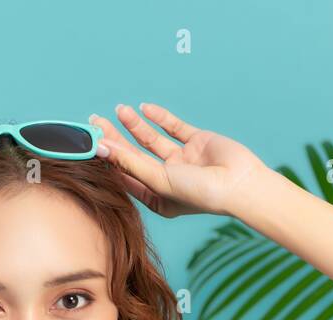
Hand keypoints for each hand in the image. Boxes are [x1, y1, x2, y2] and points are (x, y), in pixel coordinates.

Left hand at [88, 103, 271, 218]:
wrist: (240, 184)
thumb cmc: (199, 193)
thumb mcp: (158, 180)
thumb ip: (129, 162)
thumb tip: (101, 147)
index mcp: (157, 197)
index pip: (125, 176)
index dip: (108, 159)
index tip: (91, 142)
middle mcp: (167, 179)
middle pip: (134, 156)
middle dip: (116, 138)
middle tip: (96, 121)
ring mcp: (182, 160)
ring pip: (152, 140)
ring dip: (135, 125)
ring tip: (119, 110)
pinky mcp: (196, 142)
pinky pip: (174, 127)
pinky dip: (160, 118)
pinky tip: (145, 108)